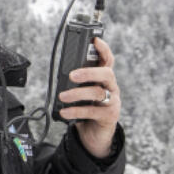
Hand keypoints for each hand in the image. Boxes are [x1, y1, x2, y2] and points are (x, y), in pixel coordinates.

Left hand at [57, 37, 121, 159]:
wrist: (95, 134)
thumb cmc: (86, 108)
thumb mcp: (82, 92)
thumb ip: (76, 82)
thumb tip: (60, 75)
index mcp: (104, 78)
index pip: (107, 60)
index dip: (103, 49)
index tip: (95, 40)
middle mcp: (111, 87)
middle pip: (106, 74)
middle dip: (89, 72)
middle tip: (72, 75)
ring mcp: (112, 101)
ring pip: (97, 93)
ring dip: (77, 94)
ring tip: (62, 96)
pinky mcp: (109, 116)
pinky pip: (92, 111)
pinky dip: (76, 110)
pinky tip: (64, 112)